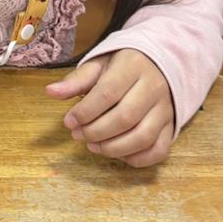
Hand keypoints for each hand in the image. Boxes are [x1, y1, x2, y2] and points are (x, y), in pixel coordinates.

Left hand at [46, 49, 174, 166]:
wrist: (159, 63)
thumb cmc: (123, 66)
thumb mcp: (99, 65)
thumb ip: (76, 80)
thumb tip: (50, 92)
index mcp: (133, 67)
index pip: (108, 93)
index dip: (85, 112)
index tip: (68, 122)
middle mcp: (153, 87)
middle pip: (125, 117)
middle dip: (96, 132)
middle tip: (78, 136)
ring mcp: (165, 108)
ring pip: (143, 136)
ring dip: (114, 148)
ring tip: (93, 146)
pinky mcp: (172, 126)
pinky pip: (159, 149)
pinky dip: (138, 159)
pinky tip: (118, 155)